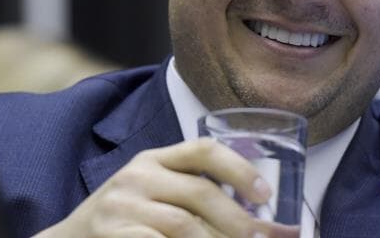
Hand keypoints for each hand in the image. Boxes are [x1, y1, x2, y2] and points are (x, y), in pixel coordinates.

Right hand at [33, 137, 297, 237]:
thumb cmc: (123, 219)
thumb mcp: (151, 192)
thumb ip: (192, 194)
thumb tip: (262, 221)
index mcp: (154, 158)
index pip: (203, 150)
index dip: (239, 169)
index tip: (266, 195)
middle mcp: (138, 175)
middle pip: (201, 192)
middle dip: (239, 220)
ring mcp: (123, 206)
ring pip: (185, 225)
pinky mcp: (113, 235)